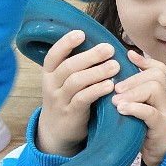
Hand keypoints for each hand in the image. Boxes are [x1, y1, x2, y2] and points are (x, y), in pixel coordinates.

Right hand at [35, 30, 119, 156]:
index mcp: (50, 74)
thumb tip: (102, 46)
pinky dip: (96, 91)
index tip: (81, 33)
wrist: (56, 131)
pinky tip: (109, 85)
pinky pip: (82, 99)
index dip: (65, 43)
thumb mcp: (65, 82)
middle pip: (68, 66)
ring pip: (76, 82)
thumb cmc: (67, 99)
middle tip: (109, 48)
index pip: (53, 55)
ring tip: (115, 66)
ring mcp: (60, 100)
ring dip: (97, 72)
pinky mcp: (70, 113)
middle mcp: (51, 85)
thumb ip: (78, 67)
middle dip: (90, 56)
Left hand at [112, 50, 165, 165]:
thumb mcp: (141, 107)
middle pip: (156, 76)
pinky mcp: (162, 126)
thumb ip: (133, 93)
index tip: (126, 57)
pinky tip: (121, 110)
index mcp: (161, 93)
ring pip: (154, 89)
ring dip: (132, 92)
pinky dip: (135, 108)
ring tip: (116, 101)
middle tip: (115, 88)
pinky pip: (150, 112)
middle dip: (133, 79)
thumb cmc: (147, 130)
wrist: (163, 155)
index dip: (143, 61)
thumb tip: (117, 77)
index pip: (159, 69)